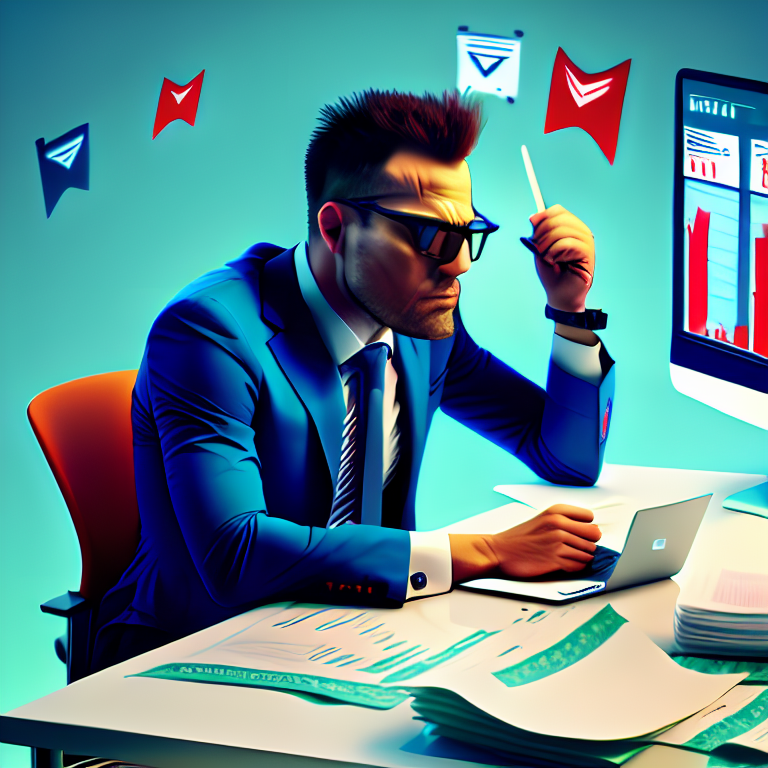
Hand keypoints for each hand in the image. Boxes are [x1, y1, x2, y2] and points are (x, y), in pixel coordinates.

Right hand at [449, 504, 601, 582]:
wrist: (499, 551)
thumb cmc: (520, 537)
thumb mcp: (542, 519)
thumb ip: (565, 521)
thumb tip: (594, 531)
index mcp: (555, 511)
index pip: (589, 517)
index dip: (586, 527)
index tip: (578, 533)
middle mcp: (558, 524)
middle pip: (594, 535)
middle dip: (587, 543)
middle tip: (574, 547)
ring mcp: (557, 542)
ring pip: (589, 552)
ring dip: (581, 557)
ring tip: (566, 556)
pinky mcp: (555, 560)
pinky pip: (580, 565)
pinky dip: (574, 567)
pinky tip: (562, 564)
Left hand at [523, 204, 594, 312]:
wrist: (559, 294)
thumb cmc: (551, 273)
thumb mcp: (540, 249)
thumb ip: (539, 233)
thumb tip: (534, 217)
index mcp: (571, 228)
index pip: (558, 211)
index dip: (543, 216)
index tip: (531, 224)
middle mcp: (581, 231)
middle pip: (560, 219)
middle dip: (543, 232)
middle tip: (539, 248)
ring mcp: (587, 241)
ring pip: (563, 230)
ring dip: (547, 244)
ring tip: (546, 257)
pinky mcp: (589, 253)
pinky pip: (569, 243)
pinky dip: (555, 251)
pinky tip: (554, 261)